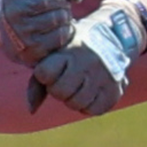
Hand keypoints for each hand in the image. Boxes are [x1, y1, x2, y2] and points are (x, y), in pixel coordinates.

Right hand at [0, 0, 82, 65]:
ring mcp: (23, 32)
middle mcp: (15, 12)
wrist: (12, 36)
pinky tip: (56, 29)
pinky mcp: (34, 50)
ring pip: (61, 16)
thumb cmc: (31, 3)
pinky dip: (65, 30)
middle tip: (53, 4)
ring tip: (54, 16)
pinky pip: (62, 34)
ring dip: (65, 15)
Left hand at [27, 0, 146, 115]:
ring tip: (79, 86)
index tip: (53, 69)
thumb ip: (38, 80)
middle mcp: (88, 62)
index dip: (45, 75)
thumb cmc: (75, 48)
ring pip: (77, 104)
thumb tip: (31, 110)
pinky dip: (89, 105)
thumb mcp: (58, 53)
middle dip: (59, 89)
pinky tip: (91, 92)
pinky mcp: (115, 90)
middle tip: (66, 80)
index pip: (44, 73)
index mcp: (70, 50)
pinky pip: (94, 110)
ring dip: (74, 99)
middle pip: (60, 92)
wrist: (113, 36)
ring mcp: (103, 76)